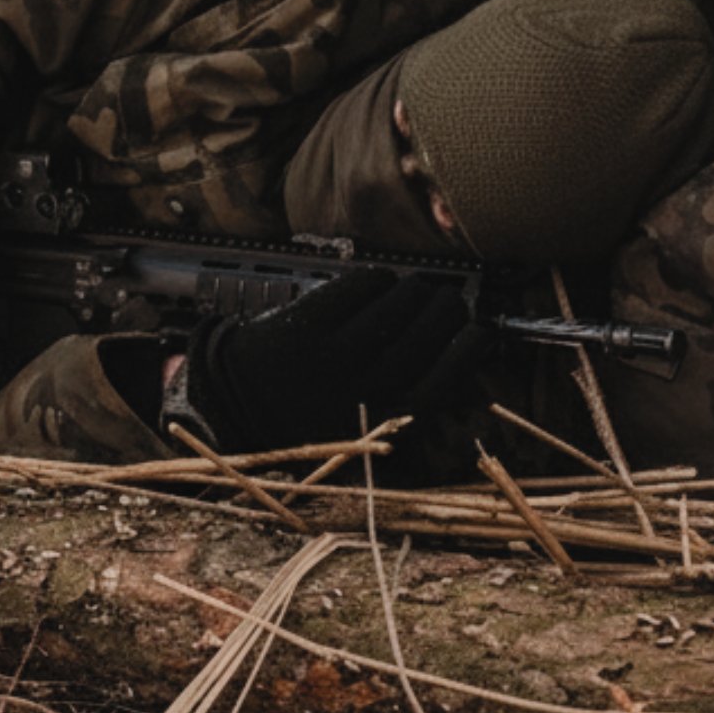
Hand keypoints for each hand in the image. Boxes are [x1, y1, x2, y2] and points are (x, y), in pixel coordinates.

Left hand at [182, 269, 490, 452]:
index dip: (467, 352)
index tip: (480, 331)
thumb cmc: (306, 418)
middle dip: (446, 312)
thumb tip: (469, 382)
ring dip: (416, 291)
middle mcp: (357, 391)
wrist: (233, 404)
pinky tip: (383, 281)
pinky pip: (358, 289)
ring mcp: (330, 356)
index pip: (441, 383)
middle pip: (423, 338)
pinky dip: (378, 280)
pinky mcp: (305, 325)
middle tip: (450, 301)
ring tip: (420, 288)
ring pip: (395, 308)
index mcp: (376, 424)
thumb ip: (406, 411)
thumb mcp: (360, 433)